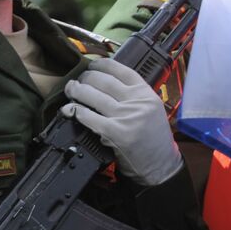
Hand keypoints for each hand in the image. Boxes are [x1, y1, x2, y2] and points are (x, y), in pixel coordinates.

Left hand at [63, 57, 181, 186]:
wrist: (160, 164)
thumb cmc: (154, 138)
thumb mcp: (152, 110)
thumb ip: (135, 96)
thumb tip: (107, 83)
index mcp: (147, 94)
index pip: (122, 71)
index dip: (103, 65)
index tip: (92, 65)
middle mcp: (137, 102)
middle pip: (105, 81)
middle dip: (86, 78)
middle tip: (78, 80)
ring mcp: (126, 117)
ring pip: (94, 97)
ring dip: (77, 92)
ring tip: (71, 90)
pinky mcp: (115, 133)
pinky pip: (89, 118)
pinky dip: (76, 112)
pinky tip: (70, 110)